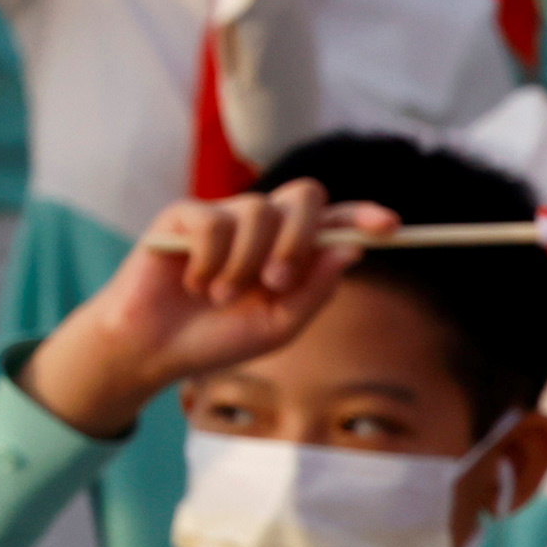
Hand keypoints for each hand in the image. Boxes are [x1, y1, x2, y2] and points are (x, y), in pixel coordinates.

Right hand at [25, 183, 380, 434]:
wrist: (155, 350)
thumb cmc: (218, 338)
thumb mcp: (279, 324)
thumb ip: (315, 288)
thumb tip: (352, 250)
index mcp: (290, 250)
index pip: (334, 220)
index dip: (363, 216)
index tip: (391, 226)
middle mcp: (262, 226)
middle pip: (304, 196)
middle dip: (300, 236)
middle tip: (278, 282)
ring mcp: (223, 216)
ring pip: (259, 210)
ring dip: (247, 262)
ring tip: (223, 298)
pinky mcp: (183, 216)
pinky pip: (214, 222)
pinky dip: (210, 260)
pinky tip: (194, 284)